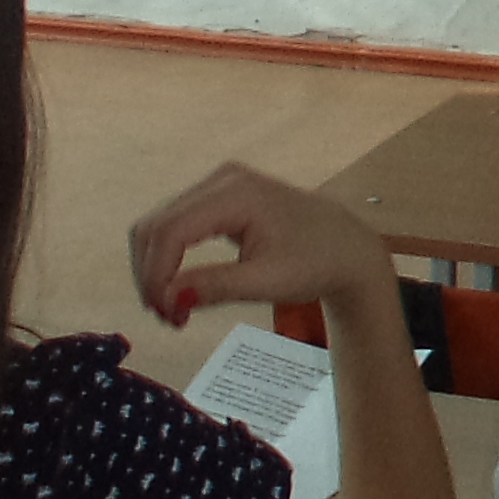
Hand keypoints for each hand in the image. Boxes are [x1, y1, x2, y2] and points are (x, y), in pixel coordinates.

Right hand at [127, 162, 394, 327]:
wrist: (346, 248)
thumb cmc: (315, 263)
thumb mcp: (269, 281)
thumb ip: (217, 287)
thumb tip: (168, 300)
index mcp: (236, 194)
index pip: (170, 230)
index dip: (156, 274)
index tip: (164, 315)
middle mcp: (221, 180)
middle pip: (156, 225)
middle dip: (152, 275)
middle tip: (168, 319)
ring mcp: (218, 184)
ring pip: (160, 225)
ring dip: (157, 269)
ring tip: (174, 311)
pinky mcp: (217, 197)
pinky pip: (175, 225)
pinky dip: (169, 259)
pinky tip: (181, 290)